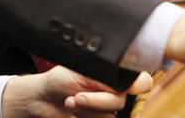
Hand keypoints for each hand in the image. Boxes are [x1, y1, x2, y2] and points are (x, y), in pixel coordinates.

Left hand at [1, 66, 152, 117]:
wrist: (42, 98)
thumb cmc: (60, 79)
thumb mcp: (81, 71)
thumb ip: (106, 76)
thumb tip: (129, 80)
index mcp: (114, 75)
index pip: (141, 81)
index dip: (139, 85)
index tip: (127, 88)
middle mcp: (114, 93)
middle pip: (120, 102)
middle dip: (96, 101)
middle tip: (77, 96)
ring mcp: (107, 109)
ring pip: (109, 116)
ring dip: (86, 111)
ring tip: (70, 102)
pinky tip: (73, 114)